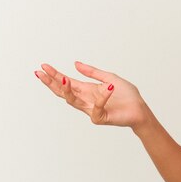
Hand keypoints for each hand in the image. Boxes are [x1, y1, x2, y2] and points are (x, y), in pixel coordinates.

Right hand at [35, 61, 149, 127]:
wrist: (140, 109)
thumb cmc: (127, 95)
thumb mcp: (110, 78)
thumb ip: (93, 72)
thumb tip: (75, 63)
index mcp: (87, 90)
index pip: (67, 82)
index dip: (55, 75)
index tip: (44, 67)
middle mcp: (86, 100)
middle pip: (64, 92)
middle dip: (51, 83)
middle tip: (40, 73)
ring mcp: (92, 110)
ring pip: (73, 101)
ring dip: (67, 90)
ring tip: (64, 78)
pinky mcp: (100, 118)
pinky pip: (96, 109)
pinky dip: (101, 98)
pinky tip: (107, 88)